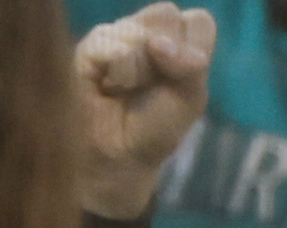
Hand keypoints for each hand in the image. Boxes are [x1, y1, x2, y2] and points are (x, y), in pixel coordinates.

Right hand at [74, 5, 215, 219]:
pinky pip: (108, 43)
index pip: (199, 21)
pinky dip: (117, 69)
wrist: (119, 153)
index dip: (194, 48)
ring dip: (141, 68)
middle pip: (166, 13)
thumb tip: (159, 44)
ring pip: (137, 30)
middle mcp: (146, 31)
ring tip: (128, 89)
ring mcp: (116, 35)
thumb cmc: (157, 125)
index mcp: (179, 41)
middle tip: (155, 83)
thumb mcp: (190, 99)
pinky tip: (109, 86)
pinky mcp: (87, 46)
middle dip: (167, 54)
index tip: (185, 75)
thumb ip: (190, 67)